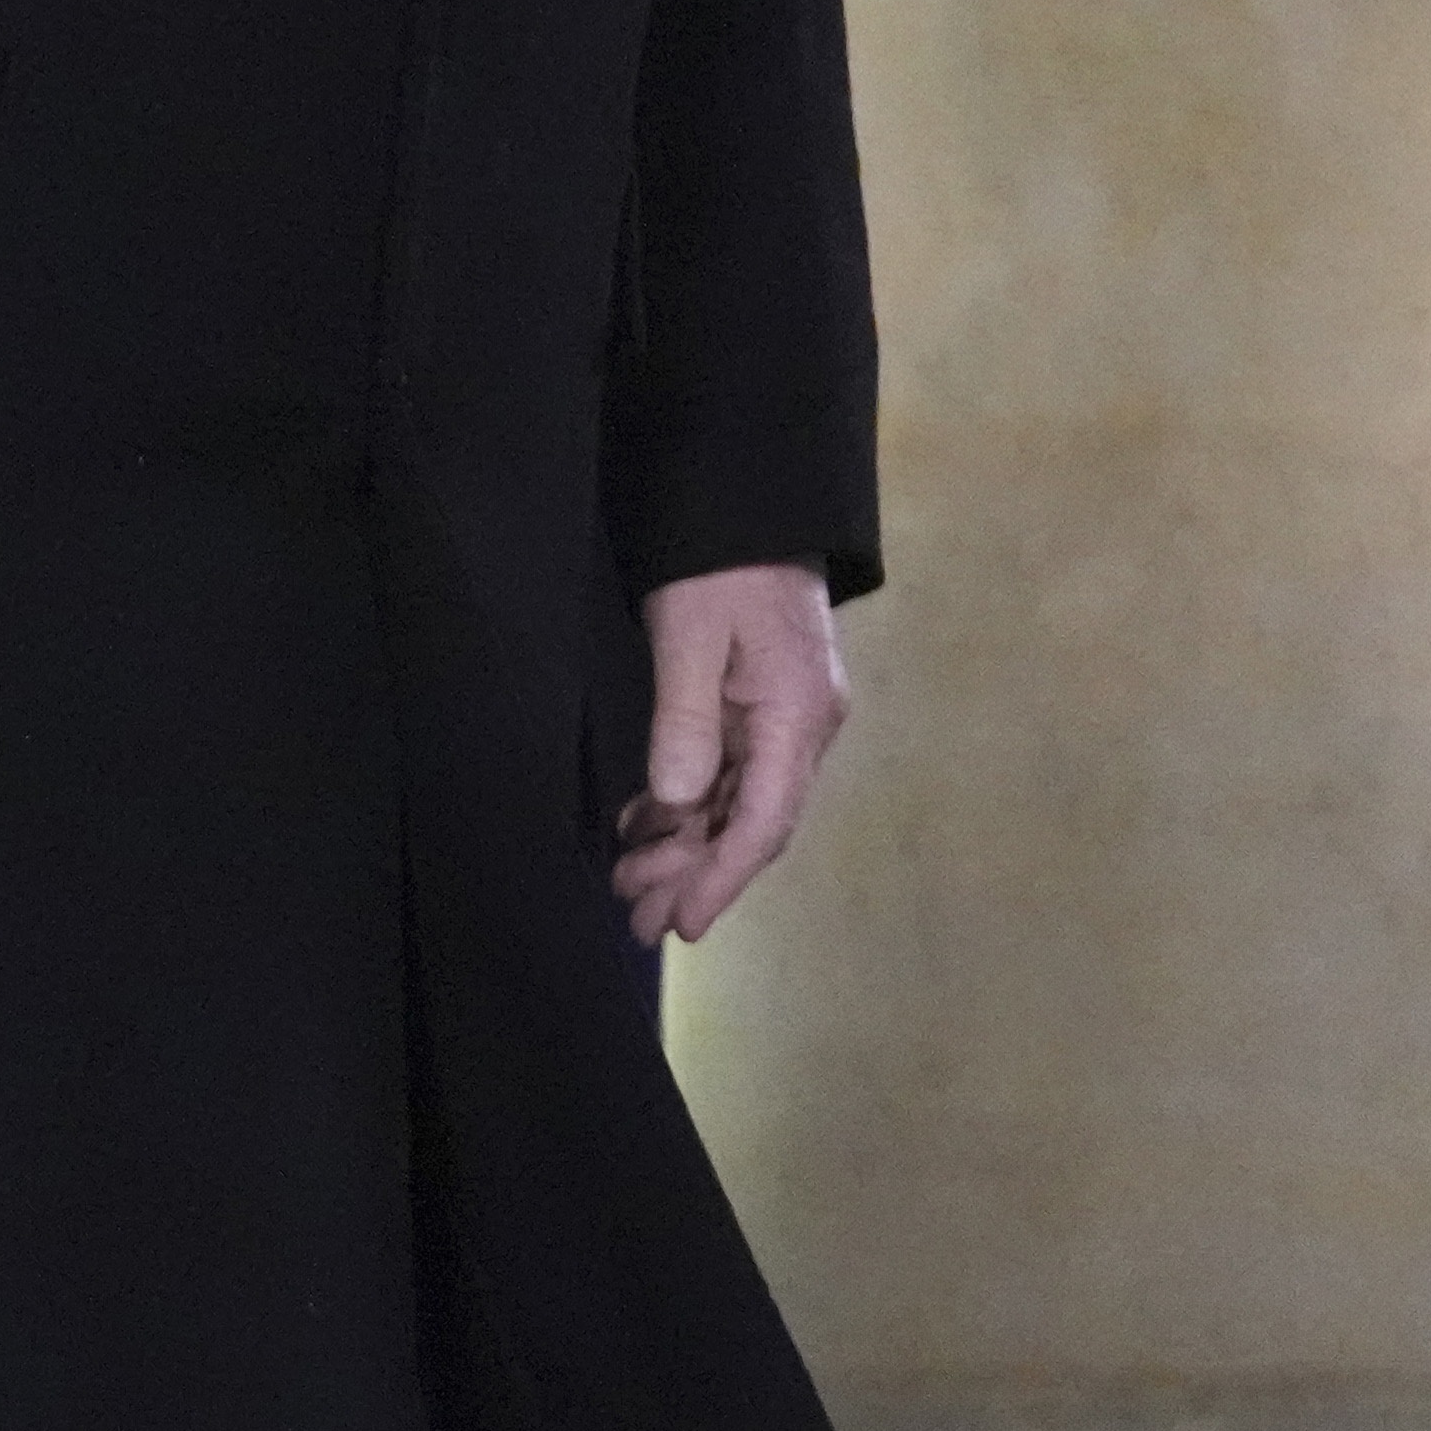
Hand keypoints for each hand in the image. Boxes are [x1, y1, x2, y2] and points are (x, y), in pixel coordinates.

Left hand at [616, 563, 847, 946]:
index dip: (722, 878)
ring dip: (683, 845)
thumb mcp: (690, 633)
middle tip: (634, 919)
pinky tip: (642, 827)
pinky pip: (724, 772)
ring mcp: (783, 718)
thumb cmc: (720, 564)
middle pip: (750, 821)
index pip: (763, 820)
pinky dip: (684, 804)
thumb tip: (676, 798)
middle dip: (693, 874)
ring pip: (734, 803)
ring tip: (628, 884)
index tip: (684, 925)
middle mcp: (802, 728)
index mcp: (796, 716)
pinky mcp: (758, 705)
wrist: (749, 505)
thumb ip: (685, 717)